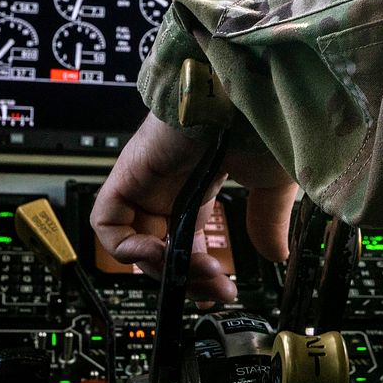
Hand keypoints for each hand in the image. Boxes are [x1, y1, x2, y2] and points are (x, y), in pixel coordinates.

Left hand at [90, 112, 297, 304]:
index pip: (183, 238)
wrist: (250, 90)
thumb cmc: (264, 121)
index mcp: (200, 183)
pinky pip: (107, 222)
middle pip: (160, 248)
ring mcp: (148, 179)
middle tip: (215, 288)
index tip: (215, 292)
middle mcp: (170, 183)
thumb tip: (275, 254)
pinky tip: (159, 252)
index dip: (194, 270)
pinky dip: (125, 248)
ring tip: (194, 271)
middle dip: (186, 277)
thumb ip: (267, 220)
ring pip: (135, 242)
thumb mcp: (272, 184)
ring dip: (163, 269)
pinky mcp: (128, 173)